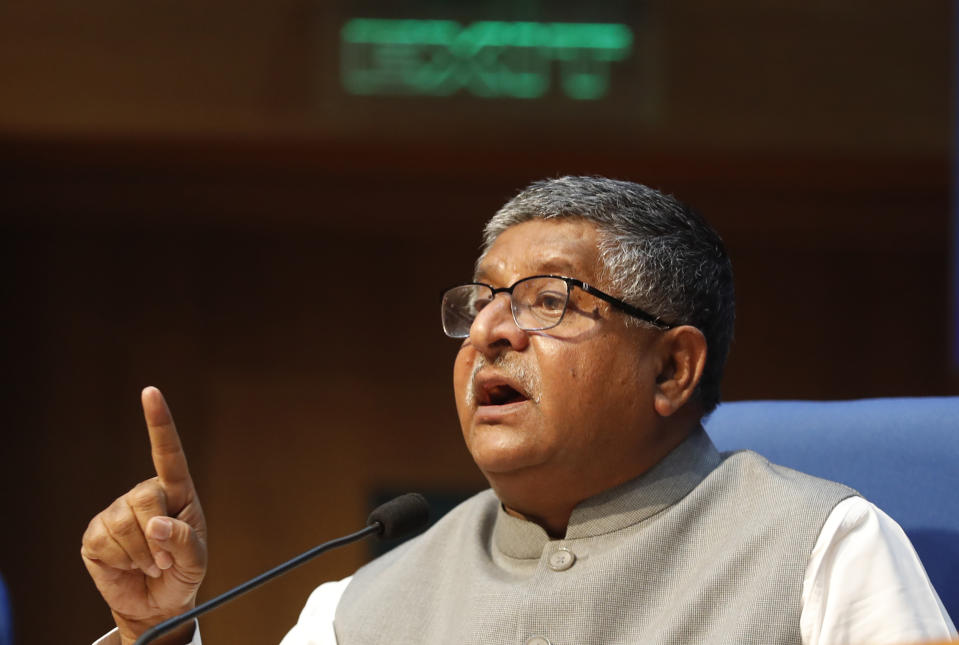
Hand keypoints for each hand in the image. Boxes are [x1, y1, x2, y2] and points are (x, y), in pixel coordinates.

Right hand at [81, 387, 207, 644]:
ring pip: (124, 523)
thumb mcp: (196, 559)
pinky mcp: (96, 534)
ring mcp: (118, 512)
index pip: (168, 452)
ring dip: (140, 553)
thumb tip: (156, 524)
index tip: (150, 392)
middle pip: (145, 497)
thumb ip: (183, 541)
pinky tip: (128, 565)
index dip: (158, 422)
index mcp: (178, 492)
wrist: (158, 602)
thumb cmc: (182, 572)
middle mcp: (146, 495)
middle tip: (164, 560)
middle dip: (156, 534)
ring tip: (149, 564)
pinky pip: (104, 542)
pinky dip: (121, 560)